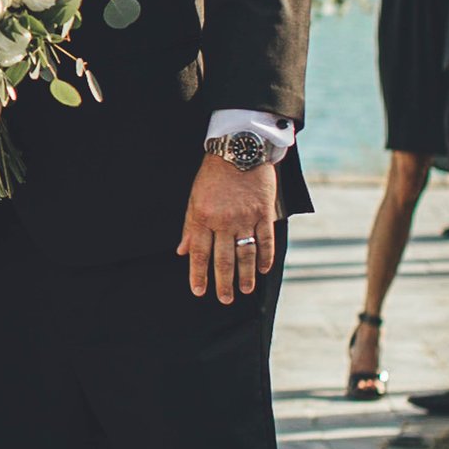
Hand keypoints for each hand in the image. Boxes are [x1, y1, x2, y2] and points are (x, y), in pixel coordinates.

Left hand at [178, 156, 278, 302]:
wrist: (239, 149)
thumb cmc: (213, 174)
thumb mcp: (194, 198)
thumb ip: (190, 226)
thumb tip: (182, 251)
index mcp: (203, 217)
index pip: (200, 253)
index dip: (198, 274)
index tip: (199, 291)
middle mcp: (224, 221)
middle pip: (223, 259)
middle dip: (223, 282)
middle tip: (224, 299)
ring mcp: (246, 218)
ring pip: (246, 254)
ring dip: (245, 276)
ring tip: (244, 290)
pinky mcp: (263, 213)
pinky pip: (265, 241)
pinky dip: (265, 258)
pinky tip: (262, 270)